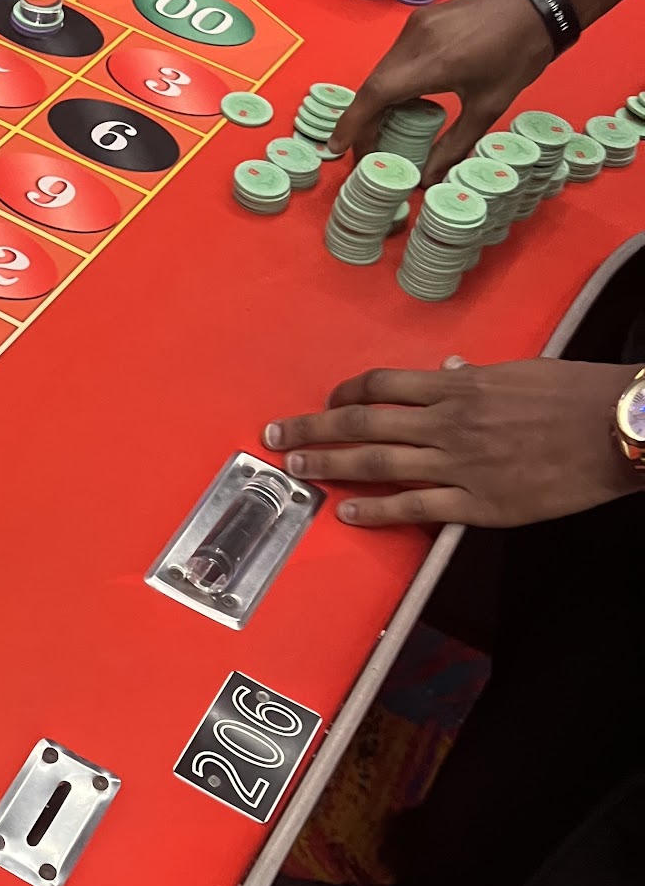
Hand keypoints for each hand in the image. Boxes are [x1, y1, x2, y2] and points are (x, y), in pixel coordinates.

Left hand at [263, 358, 641, 528]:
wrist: (618, 429)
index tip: (326, 401)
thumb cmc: (576, 396)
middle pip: (363, 422)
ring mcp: (459, 463)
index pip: (382, 385)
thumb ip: (476, 378)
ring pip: (378, 463)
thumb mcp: (521, 372)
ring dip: (330, 464)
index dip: (345, 393)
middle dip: (314, 427)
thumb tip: (450, 372)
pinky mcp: (478, 502)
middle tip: (276, 435)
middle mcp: (448, 421)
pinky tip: (348, 513)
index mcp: (458, 387)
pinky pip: (414, 506)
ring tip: (297, 467)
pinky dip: (376, 511)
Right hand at [330, 0, 553, 183]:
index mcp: (431, 61)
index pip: (375, 95)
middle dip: (365, 120)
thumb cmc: (520, 53)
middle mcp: (414, 39)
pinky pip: (396, 55)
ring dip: (379, 100)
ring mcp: (417, 24)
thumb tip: (427, 180)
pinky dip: (393, 81)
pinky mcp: (423, 17)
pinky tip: (407, 98)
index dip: (352, 125)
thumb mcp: (490, 105)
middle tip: (367, 149)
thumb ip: (454, 145)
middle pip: (374, 84)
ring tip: (387, 128)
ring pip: (383, 69)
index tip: (337, 149)